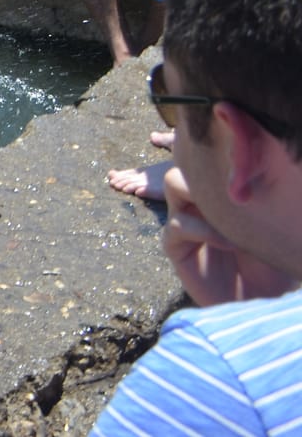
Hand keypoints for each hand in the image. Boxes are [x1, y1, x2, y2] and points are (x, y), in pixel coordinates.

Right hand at [161, 164, 298, 305]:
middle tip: (235, 181)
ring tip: (231, 215)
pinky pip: (177, 226)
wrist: (263, 302)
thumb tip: (263, 159)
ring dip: (202, 193)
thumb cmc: (275, 263)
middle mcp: (199, 200)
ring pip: (174, 182)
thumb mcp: (273, 224)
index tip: (244, 150)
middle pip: (188, 158)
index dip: (221, 147)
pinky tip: (230, 244)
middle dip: (208, 164)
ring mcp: (186, 221)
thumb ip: (263, 195)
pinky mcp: (176, 248)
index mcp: (220, 189)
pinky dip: (204, 231)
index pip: (210, 154)